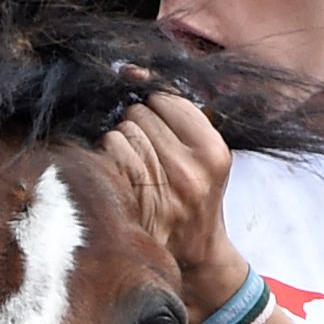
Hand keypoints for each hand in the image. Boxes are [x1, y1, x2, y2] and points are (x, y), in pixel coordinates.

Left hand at [95, 76, 244, 319]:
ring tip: (138, 165)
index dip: (157, 108)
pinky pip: (110, 155)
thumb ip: (177, 110)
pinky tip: (123, 176)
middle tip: (149, 150)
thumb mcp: (205, 152)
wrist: (196, 252)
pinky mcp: (136, 201)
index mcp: (214, 150)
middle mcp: (191, 169)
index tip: (159, 124)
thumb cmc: (197, 193)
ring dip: (121, 142)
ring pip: (121, 132)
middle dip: (137, 124)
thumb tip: (131, 70)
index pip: (167, 99)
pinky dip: (110, 159)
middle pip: (140, 113)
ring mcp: (162, 188)